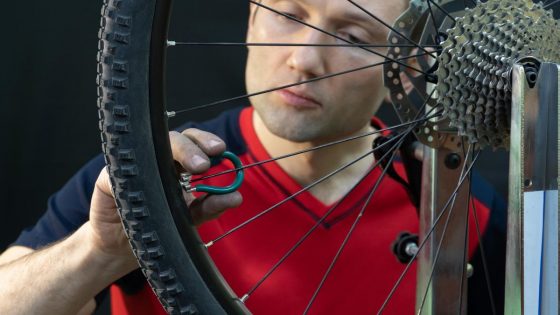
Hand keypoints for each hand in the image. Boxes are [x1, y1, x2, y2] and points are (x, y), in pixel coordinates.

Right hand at [87, 128, 241, 266]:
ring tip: (194, 168)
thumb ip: (210, 207)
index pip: (194, 143)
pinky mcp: (109, 177)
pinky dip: (134, 171)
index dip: (206, 141)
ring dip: (172, 154)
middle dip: (192, 147)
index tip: (222, 150)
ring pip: (150, 146)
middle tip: (205, 164)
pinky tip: (148, 178)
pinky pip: (120, 169)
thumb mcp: (189, 218)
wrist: (123, 247)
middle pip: (174, 139)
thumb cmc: (158, 225)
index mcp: (177, 164)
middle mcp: (156, 159)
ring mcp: (132, 164)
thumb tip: (236, 197)